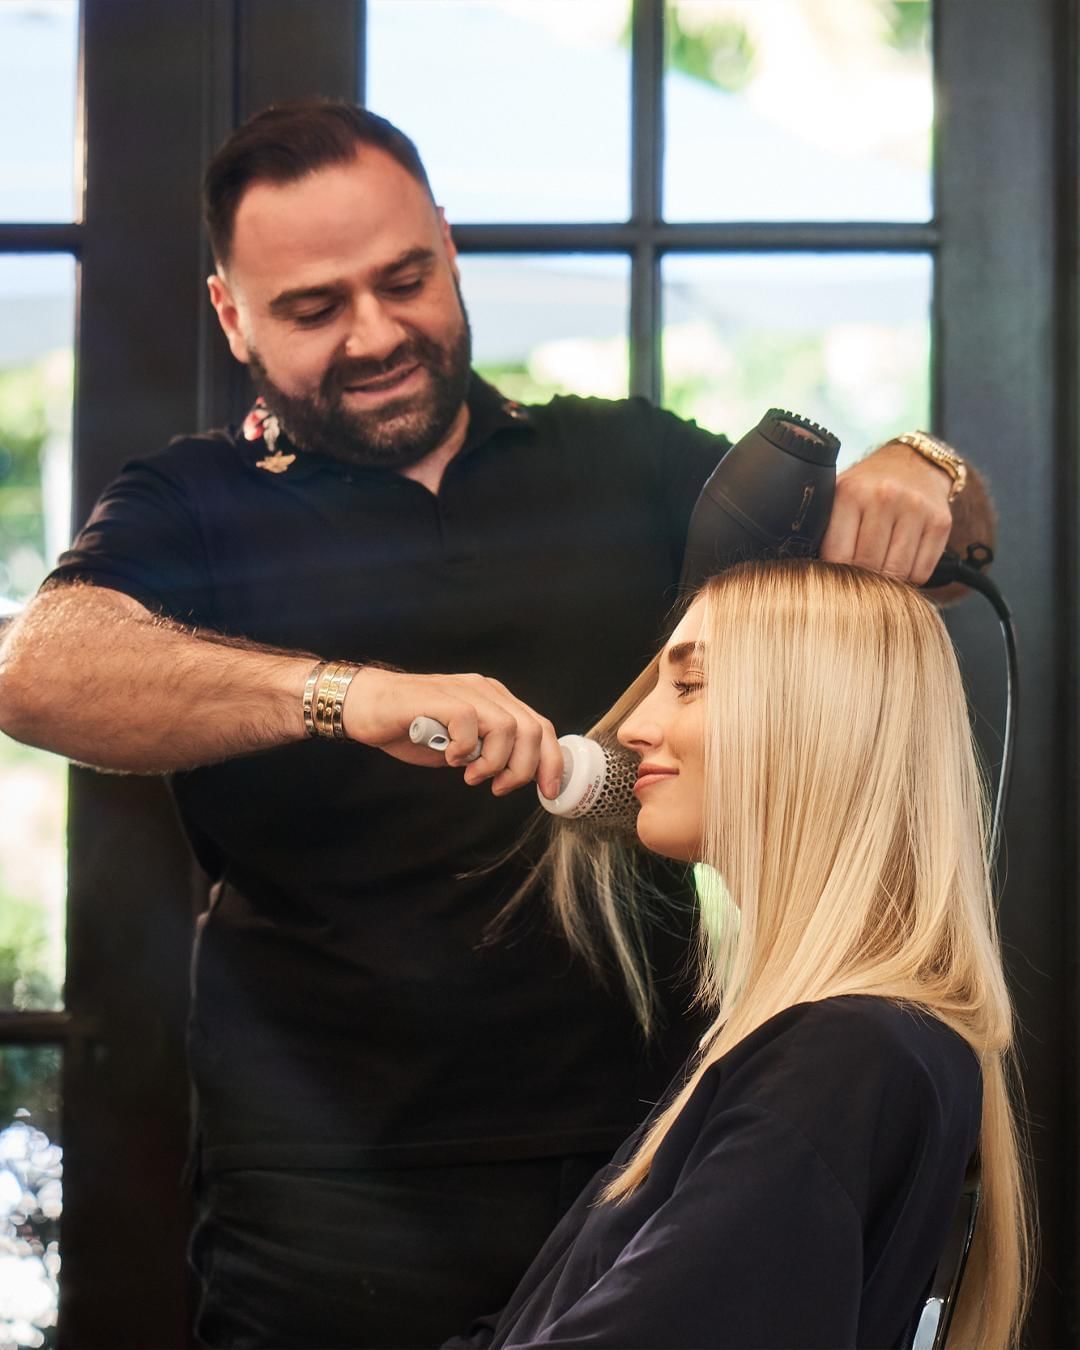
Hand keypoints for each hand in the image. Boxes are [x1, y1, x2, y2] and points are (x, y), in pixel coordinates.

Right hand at [341, 666, 564, 797]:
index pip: (540, 727)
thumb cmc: (411, 726)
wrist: (365, 707)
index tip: (548, 791)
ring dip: (493, 761)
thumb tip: (517, 775)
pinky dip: (464, 748)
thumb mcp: (461, 746)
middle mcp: (485, 691)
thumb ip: (489, 753)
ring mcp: (463, 691)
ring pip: (506, 727)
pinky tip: (450, 756)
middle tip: (498, 787)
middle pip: (532, 729)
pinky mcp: (440, 697)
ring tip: (470, 773)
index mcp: (496, 701)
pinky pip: (469, 722)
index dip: (551, 761)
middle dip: (523, 769)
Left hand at [820, 441, 953, 584]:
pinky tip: (902, 562)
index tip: (836, 577)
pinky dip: (911, 577)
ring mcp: (915, 509)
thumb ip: (823, 527)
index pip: (838, 556)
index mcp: (850, 492)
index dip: (836, 574)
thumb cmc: (867, 488)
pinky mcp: (940, 522)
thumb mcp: (837, 495)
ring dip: (888, 581)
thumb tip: (807, 570)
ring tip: (880, 571)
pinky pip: (922, 571)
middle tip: (860, 579)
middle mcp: (884, 496)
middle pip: (869, 565)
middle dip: (863, 579)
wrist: (913, 463)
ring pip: (897, 572)